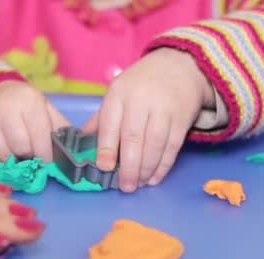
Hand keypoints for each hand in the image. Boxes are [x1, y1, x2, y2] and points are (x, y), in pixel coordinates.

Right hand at [0, 80, 69, 166]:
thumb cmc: (22, 106)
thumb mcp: (44, 109)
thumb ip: (60, 127)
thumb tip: (77, 151)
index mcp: (28, 101)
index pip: (40, 136)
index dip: (46, 154)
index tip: (47, 161)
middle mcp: (5, 109)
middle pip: (22, 147)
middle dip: (30, 156)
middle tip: (30, 155)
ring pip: (5, 156)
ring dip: (14, 161)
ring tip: (16, 153)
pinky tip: (2, 154)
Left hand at [83, 48, 213, 191]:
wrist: (179, 66)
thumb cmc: (141, 85)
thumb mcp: (117, 94)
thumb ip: (101, 120)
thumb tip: (82, 146)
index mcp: (118, 94)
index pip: (109, 124)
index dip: (106, 148)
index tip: (104, 167)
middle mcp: (140, 101)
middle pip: (133, 137)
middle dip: (129, 166)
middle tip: (125, 186)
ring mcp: (163, 109)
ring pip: (154, 144)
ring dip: (146, 169)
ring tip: (140, 184)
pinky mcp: (181, 119)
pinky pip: (172, 146)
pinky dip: (164, 165)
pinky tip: (155, 177)